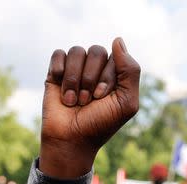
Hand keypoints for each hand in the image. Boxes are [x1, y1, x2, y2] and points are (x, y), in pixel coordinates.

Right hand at [40, 38, 139, 178]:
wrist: (71, 140)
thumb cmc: (100, 124)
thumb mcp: (127, 102)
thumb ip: (131, 70)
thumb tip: (117, 39)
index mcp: (115, 74)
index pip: (114, 57)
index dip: (107, 78)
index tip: (101, 98)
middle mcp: (96, 69)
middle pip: (96, 51)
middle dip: (90, 78)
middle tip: (87, 100)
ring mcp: (76, 69)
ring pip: (77, 51)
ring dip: (74, 79)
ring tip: (73, 100)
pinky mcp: (56, 73)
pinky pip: (59, 54)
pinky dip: (59, 70)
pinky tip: (60, 87)